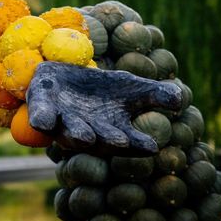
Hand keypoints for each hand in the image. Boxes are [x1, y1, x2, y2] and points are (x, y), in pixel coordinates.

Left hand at [27, 61, 182, 154]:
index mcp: (113, 132)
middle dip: (109, 141)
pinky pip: (40, 119)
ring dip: (77, 135)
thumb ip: (155, 93)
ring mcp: (63, 124)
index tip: (151, 146)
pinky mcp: (41, 111)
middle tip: (119, 141)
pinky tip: (45, 122)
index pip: (131, 143)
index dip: (139, 144)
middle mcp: (89, 133)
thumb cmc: (100, 89)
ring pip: (70, 134)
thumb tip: (180, 97)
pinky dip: (42, 120)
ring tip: (85, 137)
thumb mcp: (130, 87)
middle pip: (100, 141)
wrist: (62, 74)